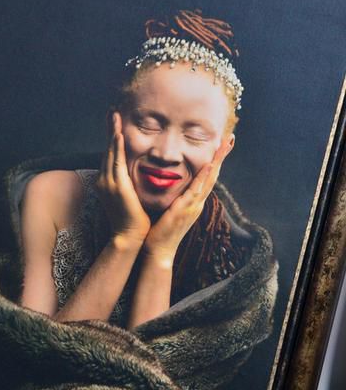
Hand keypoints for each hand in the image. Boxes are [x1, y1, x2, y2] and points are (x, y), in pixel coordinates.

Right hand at [97, 111, 150, 246]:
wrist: (128, 236)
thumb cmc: (132, 219)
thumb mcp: (128, 197)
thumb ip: (128, 184)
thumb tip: (135, 175)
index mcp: (107, 182)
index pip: (109, 155)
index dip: (111, 138)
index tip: (115, 123)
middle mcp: (104, 180)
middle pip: (107, 149)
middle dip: (109, 130)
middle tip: (111, 112)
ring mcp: (108, 182)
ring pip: (110, 152)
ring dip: (112, 133)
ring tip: (114, 116)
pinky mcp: (116, 186)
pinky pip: (116, 162)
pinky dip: (116, 147)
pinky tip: (118, 134)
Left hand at [143, 138, 233, 264]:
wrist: (158, 251)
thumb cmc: (161, 230)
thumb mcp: (170, 208)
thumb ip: (175, 197)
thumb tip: (173, 185)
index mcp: (194, 200)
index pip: (207, 176)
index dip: (215, 160)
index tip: (221, 143)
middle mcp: (197, 202)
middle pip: (213, 174)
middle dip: (222, 156)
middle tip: (231, 138)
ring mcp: (193, 206)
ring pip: (209, 179)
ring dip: (217, 161)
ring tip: (225, 145)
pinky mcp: (184, 210)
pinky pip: (195, 191)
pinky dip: (203, 178)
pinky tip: (209, 165)